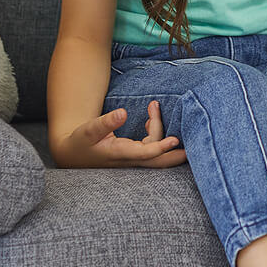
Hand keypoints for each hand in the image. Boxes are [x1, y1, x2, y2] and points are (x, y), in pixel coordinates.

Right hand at [56, 101, 188, 167]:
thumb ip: (105, 122)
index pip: (145, 153)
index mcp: (119, 154)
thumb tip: (123, 112)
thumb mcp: (89, 130)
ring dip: (160, 129)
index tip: (175, 140)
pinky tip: (152, 120)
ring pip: (155, 148)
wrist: (73, 154)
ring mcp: (133, 159)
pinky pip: (151, 147)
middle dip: (175, 154)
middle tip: (192, 146)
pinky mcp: (134, 155)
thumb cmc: (81, 141)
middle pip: (158, 160)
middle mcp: (129, 159)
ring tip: (154, 106)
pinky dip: (155, 133)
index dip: (161, 148)